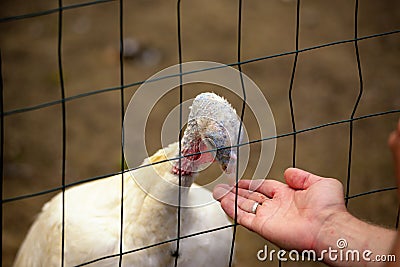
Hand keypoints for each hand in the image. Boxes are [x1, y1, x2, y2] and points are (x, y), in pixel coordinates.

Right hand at [213, 168, 346, 250]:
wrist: (329, 226)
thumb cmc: (329, 208)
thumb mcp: (319, 182)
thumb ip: (302, 176)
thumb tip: (289, 172)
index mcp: (287, 196)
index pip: (263, 187)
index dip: (251, 183)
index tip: (239, 181)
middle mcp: (276, 207)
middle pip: (251, 197)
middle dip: (236, 192)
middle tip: (223, 187)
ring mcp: (269, 217)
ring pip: (244, 207)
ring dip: (231, 200)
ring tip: (218, 193)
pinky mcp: (264, 227)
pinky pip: (244, 217)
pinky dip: (233, 210)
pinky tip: (224, 203)